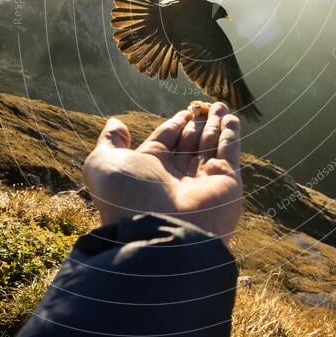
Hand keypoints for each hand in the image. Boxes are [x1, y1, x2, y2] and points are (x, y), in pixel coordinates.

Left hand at [83, 102, 242, 239]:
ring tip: (220, 104)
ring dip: (216, 124)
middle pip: (189, 141)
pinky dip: (231, 134)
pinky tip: (231, 118)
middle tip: (204, 105)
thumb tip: (115, 123)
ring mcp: (203, 180)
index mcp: (149, 170)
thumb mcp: (103, 165)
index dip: (175, 124)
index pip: (166, 139)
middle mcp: (176, 176)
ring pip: (210, 144)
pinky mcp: (227, 183)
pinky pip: (229, 152)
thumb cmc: (129, 198)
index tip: (185, 111)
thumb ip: (109, 142)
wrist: (161, 232)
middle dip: (198, 123)